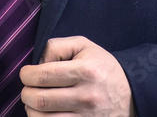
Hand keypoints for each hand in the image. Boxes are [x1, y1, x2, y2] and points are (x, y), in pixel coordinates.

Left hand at [20, 36, 135, 115]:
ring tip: (35, 103)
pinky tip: (45, 114)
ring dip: (31, 111)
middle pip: (40, 100)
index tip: (26, 74)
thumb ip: (57, 47)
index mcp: (85, 71)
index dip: (26, 75)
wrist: (130, 93)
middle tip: (28, 89)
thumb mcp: (83, 46)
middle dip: (26, 94)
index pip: (43, 76)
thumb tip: (38, 64)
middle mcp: (87, 96)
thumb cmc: (100, 67)